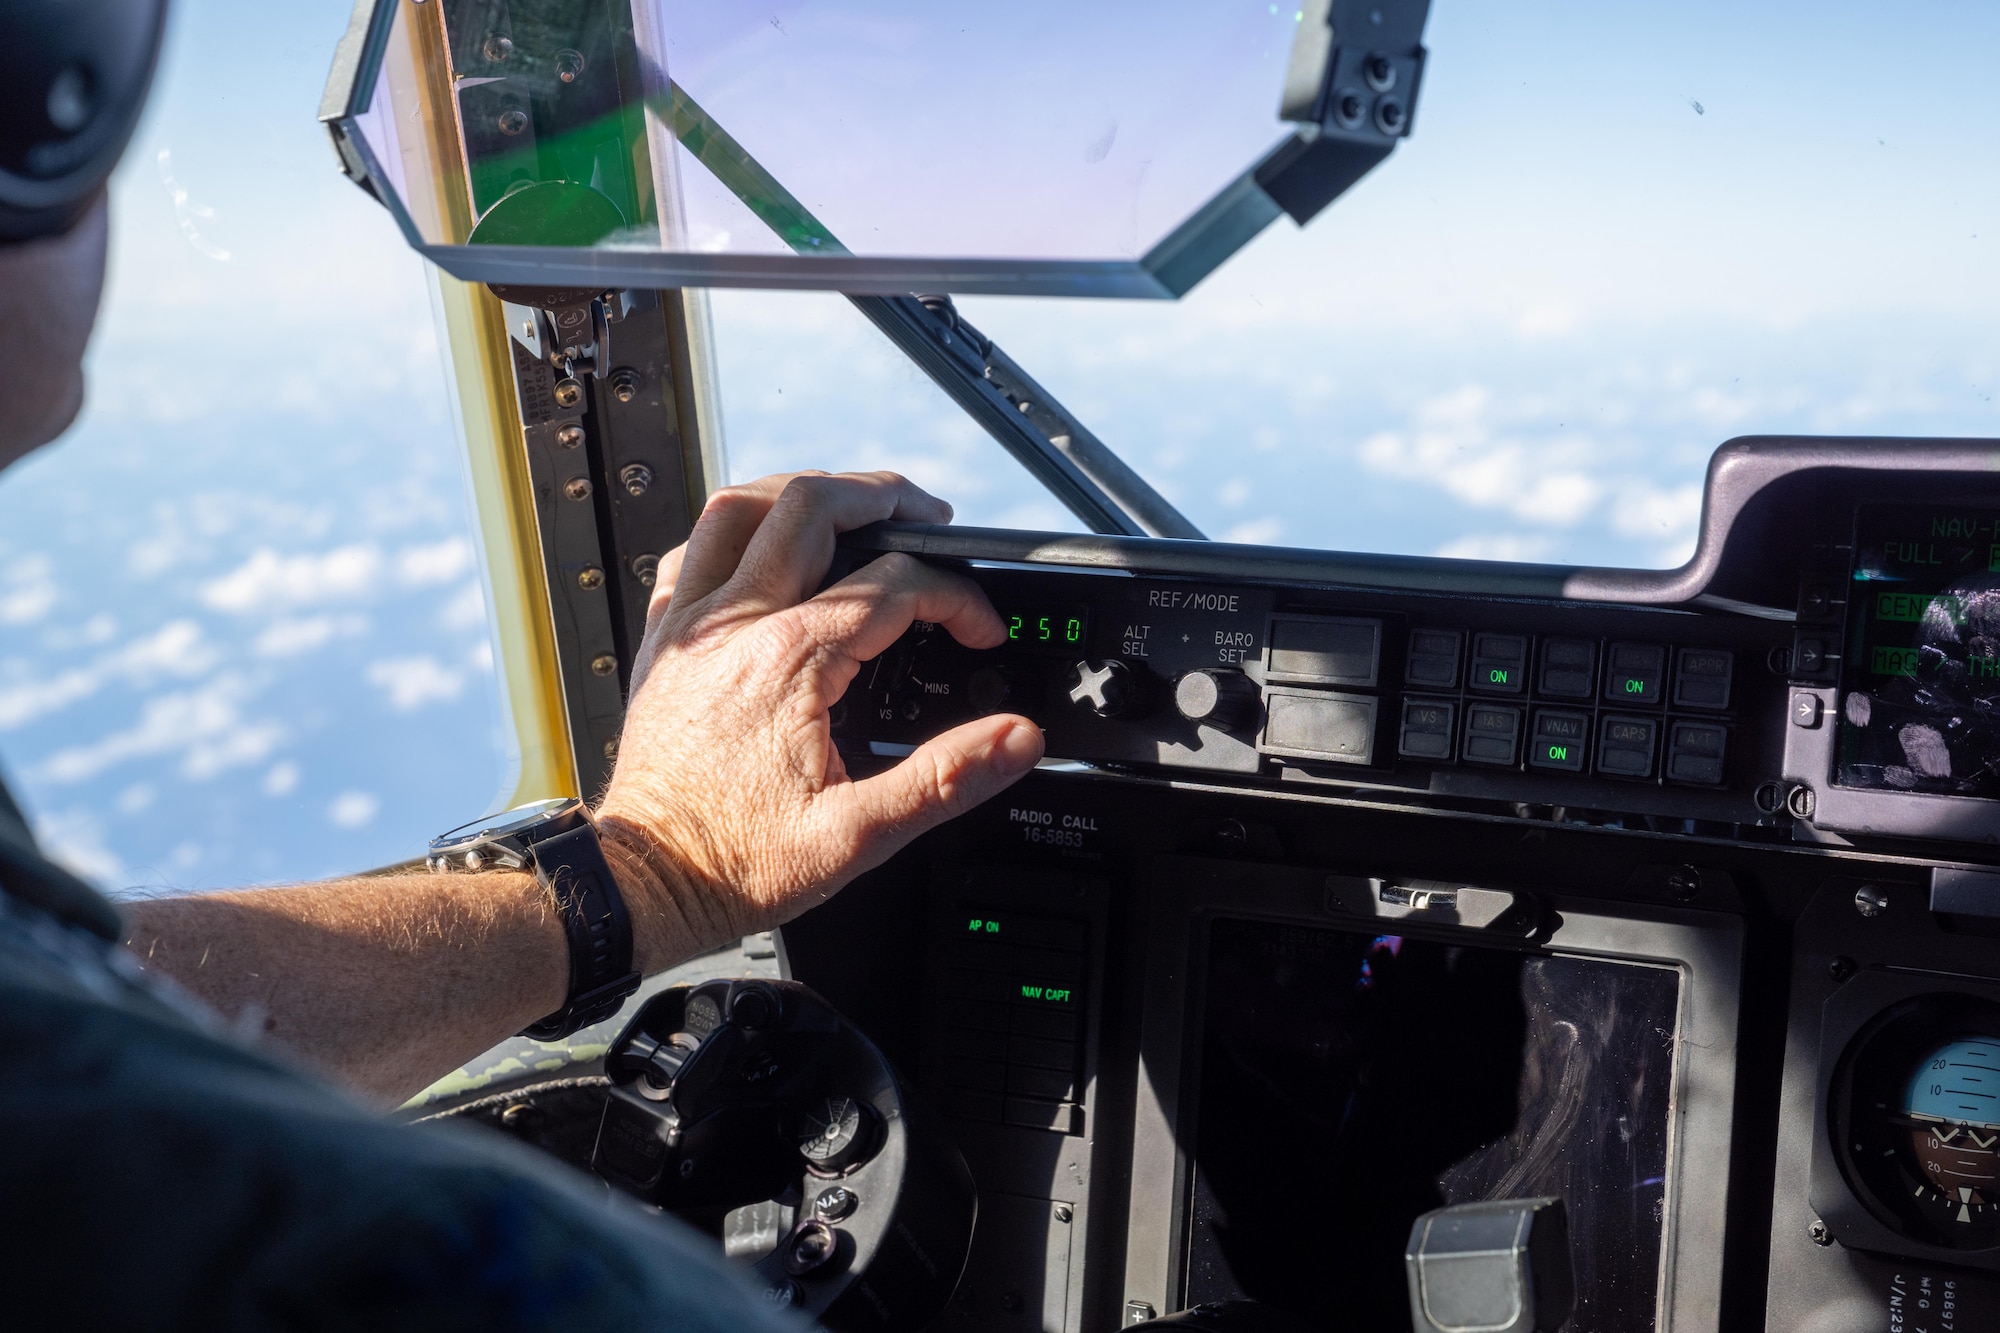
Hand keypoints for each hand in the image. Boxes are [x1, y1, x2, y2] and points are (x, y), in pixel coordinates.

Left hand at [595, 471, 1043, 969]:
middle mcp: (735, 625)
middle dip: (885, 498)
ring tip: (850, 506)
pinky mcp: (663, 642)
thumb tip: (1015, 738)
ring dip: (803, 493)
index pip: (897, 585)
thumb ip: (946, 780)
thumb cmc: (731, 864)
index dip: (957, 599)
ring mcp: (691, 626)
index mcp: (790, 661)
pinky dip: (734, 534)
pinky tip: (761, 550)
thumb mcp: (858, 837)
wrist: (642, 885)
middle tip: (928, 515)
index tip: (979, 631)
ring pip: (740, 506)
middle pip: (813, 506)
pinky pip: (691, 551)